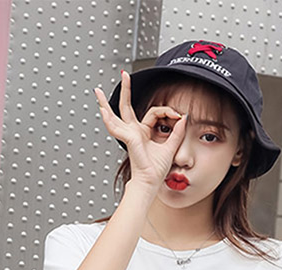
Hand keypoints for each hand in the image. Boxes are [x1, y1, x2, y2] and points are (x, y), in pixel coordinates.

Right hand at [94, 71, 187, 190]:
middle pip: (126, 107)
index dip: (167, 111)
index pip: (154, 113)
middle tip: (124, 75)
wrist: (150, 181)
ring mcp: (129, 134)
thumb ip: (177, 132)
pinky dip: (108, 119)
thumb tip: (183, 118)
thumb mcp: (171, 147)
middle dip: (126, 90)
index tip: (178, 115)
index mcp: (143, 132)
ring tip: (98, 92)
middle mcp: (134, 132)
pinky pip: (116, 127)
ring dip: (105, 102)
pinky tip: (102, 110)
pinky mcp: (128, 138)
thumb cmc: (156, 169)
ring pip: (115, 114)